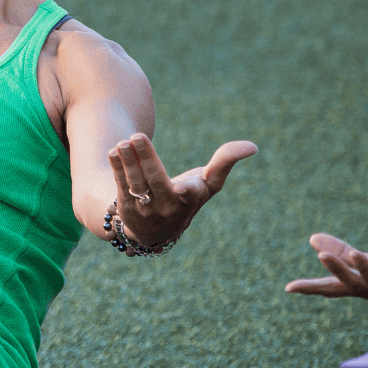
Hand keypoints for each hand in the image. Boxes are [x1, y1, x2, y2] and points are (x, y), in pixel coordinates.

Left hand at [106, 133, 257, 247]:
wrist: (156, 230)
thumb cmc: (187, 197)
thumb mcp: (207, 184)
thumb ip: (224, 163)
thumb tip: (252, 146)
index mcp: (191, 199)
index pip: (192, 192)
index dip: (189, 190)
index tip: (187, 185)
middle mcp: (169, 207)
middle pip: (156, 180)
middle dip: (146, 158)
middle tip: (136, 137)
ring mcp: (146, 209)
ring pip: (136, 184)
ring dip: (128, 162)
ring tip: (123, 143)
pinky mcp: (128, 208)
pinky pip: (121, 187)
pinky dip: (117, 168)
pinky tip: (114, 152)